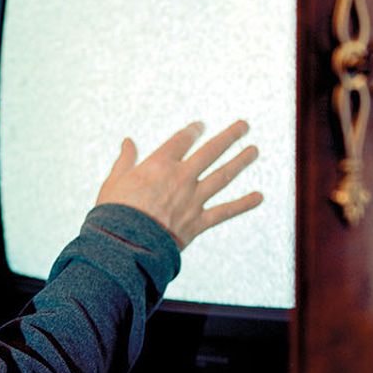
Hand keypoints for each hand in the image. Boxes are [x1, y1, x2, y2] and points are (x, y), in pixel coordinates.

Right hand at [96, 120, 262, 249]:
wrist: (124, 246)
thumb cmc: (113, 213)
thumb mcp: (114, 181)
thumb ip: (125, 160)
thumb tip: (128, 141)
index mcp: (159, 164)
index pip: (182, 140)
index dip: (194, 130)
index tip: (201, 126)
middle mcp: (181, 177)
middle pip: (211, 151)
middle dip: (229, 137)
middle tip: (244, 125)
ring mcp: (193, 199)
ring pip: (223, 176)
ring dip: (240, 161)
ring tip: (255, 150)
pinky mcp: (198, 222)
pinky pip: (225, 211)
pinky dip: (243, 204)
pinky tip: (259, 196)